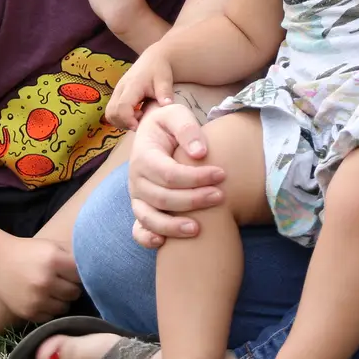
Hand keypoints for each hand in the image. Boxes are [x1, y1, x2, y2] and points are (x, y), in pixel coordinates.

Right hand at [0, 235, 80, 321]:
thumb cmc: (31, 251)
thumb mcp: (53, 246)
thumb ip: (73, 256)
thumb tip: (97, 266)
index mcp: (54, 260)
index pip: (81, 274)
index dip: (81, 273)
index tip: (76, 272)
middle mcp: (45, 281)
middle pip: (75, 292)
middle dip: (73, 287)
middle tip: (66, 282)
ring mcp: (36, 299)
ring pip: (65, 306)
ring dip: (64, 300)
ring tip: (56, 291)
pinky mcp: (28, 312)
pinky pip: (50, 316)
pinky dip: (51, 309)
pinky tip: (45, 299)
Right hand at [106, 47, 176, 128]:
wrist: (153, 59)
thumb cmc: (159, 69)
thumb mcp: (164, 80)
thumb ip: (165, 93)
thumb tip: (167, 105)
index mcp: (132, 86)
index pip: (121, 106)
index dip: (128, 119)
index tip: (139, 125)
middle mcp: (120, 89)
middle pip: (111, 112)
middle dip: (124, 122)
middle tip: (140, 121)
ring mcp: (116, 92)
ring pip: (109, 113)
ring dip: (121, 121)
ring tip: (138, 117)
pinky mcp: (117, 95)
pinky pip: (112, 111)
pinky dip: (121, 118)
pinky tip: (135, 114)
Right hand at [127, 104, 225, 246]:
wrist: (153, 131)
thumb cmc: (169, 123)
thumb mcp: (176, 114)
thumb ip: (187, 129)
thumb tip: (200, 153)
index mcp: (143, 156)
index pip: (170, 174)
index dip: (196, 177)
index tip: (222, 174)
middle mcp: (136, 179)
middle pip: (163, 198)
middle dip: (193, 200)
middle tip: (220, 196)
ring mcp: (137, 196)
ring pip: (149, 218)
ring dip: (173, 226)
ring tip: (198, 229)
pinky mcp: (141, 207)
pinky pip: (138, 229)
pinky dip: (146, 238)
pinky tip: (163, 244)